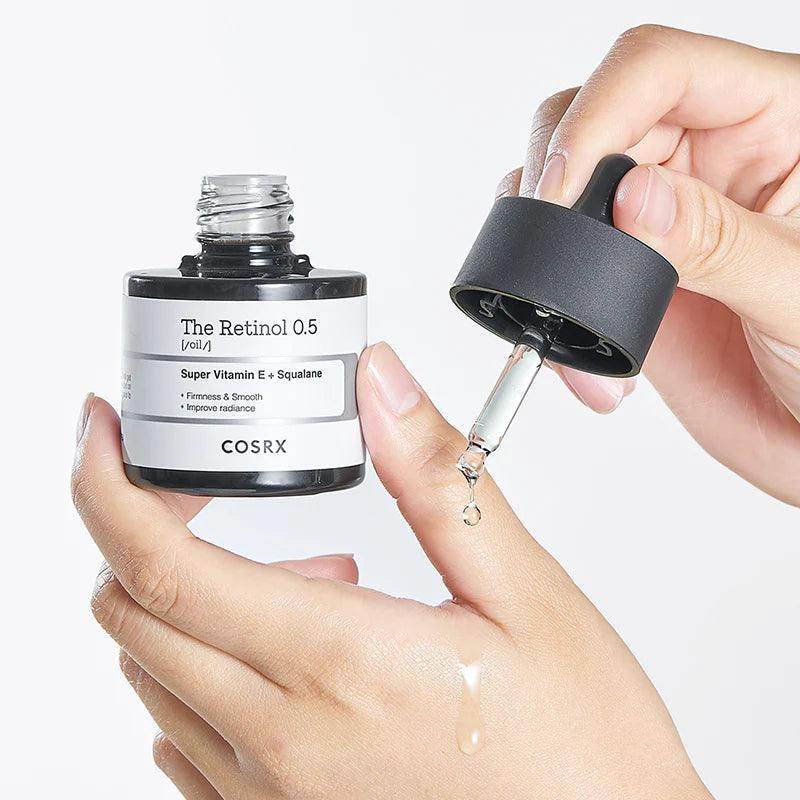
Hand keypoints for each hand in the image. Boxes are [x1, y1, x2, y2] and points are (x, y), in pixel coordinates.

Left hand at [74, 343, 711, 799]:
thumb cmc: (583, 745)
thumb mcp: (524, 593)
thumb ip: (438, 480)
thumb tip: (381, 388)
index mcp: (339, 664)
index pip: (164, 567)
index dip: (108, 486)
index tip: (103, 433)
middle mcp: (282, 741)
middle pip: (133, 614)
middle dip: (145, 529)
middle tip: (221, 491)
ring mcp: (271, 797)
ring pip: (153, 674)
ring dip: (189, 600)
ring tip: (301, 574)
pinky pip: (183, 744)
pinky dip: (203, 672)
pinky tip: (289, 651)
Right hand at [496, 26, 799, 504]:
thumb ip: (722, 242)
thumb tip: (632, 196)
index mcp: (775, 123)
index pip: (660, 70)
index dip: (598, 114)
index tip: (563, 189)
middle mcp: (708, 159)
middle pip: (595, 118)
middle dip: (555, 182)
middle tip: (554, 255)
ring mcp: (660, 218)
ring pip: (562, 190)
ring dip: (542, 253)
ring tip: (573, 321)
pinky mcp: (628, 275)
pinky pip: (561, 265)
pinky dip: (547, 308)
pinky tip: (584, 358)